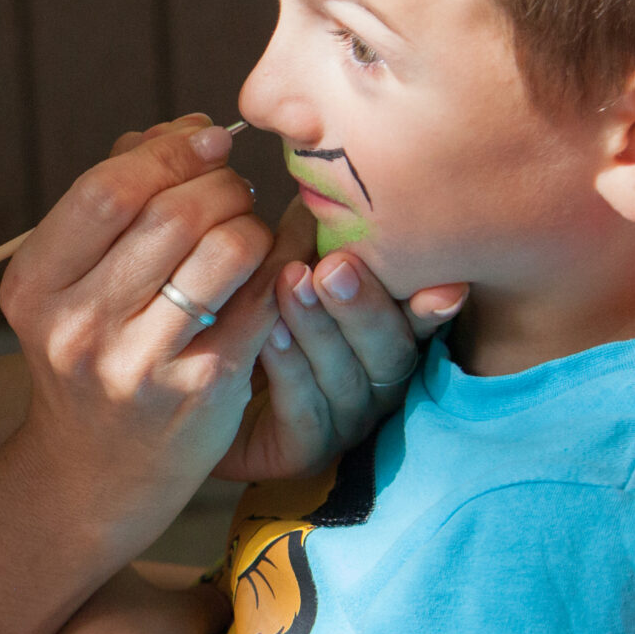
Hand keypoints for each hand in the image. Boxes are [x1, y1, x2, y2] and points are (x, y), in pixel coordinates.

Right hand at [0, 116, 279, 564]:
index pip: (107, 191)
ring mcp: (138, 364)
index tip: (208, 140)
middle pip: (171, 215)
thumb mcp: (71, 279)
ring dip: (252, 225)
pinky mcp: (200, 393)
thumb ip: (116, 196)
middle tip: (234, 190)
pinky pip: (260, 303)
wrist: (93, 470)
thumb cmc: (91, 351)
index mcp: (35, 284)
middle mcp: (77, 326)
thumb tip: (188, 130)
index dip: (168, 152)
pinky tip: (279, 266)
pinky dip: (280, 270)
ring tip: (247, 232)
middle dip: (220, 186)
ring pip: (225, 252)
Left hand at [212, 201, 467, 483]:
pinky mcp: (303, 450)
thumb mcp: (280, 273)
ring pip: (347, 379)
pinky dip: (290, 369)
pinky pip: (304, 411)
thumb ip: (308, 241)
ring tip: (293, 285)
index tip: (445, 282)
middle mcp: (373, 380)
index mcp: (380, 334)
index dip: (431, 303)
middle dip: (364, 305)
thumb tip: (315, 183)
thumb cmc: (246, 323)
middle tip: (335, 265)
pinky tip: (270, 335)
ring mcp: (342, 419)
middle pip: (390, 350)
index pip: (415, 317)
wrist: (190, 399)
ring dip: (321, 328)